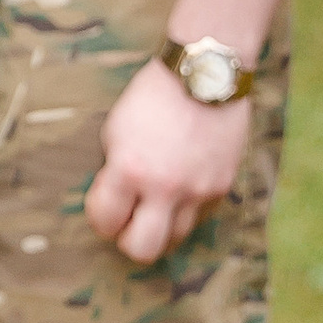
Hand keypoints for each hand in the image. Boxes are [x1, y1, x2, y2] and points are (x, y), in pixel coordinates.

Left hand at [85, 57, 250, 268]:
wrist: (205, 73)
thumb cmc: (154, 95)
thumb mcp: (117, 129)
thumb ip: (116, 168)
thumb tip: (116, 197)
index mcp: (130, 169)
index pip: (105, 221)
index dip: (100, 218)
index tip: (105, 207)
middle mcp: (165, 187)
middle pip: (142, 249)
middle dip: (128, 240)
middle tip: (128, 223)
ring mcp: (198, 190)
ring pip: (176, 238)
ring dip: (161, 228)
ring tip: (157, 208)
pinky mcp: (222, 186)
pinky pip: (200, 216)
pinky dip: (187, 210)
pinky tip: (181, 188)